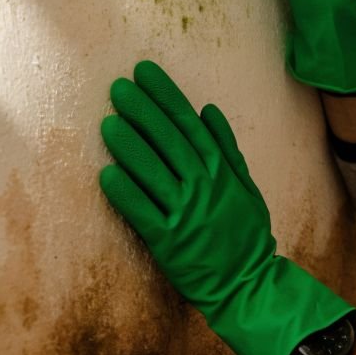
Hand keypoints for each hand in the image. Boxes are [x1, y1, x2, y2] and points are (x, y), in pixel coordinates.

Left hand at [98, 60, 355, 354]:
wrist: (249, 280)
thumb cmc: (246, 233)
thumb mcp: (246, 185)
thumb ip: (227, 148)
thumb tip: (208, 111)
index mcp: (222, 170)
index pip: (189, 124)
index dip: (166, 97)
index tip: (145, 74)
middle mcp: (204, 186)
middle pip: (169, 141)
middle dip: (143, 112)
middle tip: (119, 88)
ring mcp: (186, 212)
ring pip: (154, 172)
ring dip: (130, 146)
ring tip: (109, 122)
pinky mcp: (169, 240)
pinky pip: (144, 212)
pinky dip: (127, 193)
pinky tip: (107, 174)